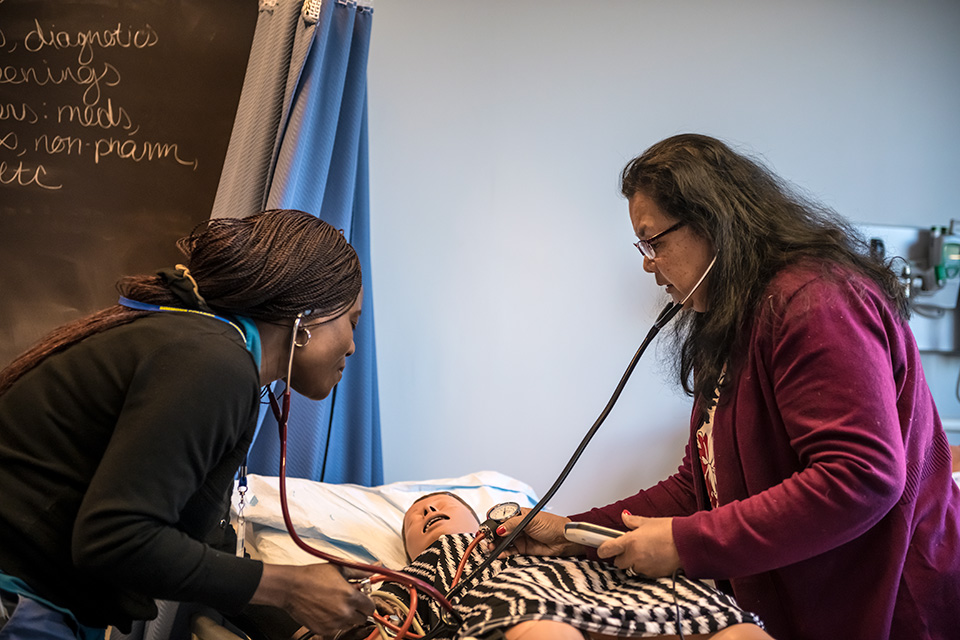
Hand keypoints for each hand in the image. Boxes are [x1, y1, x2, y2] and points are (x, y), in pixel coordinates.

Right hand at [251, 563, 374, 636]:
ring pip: (349, 624)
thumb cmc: (312, 576)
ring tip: (335, 603)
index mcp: (350, 597)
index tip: (363, 599)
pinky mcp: (323, 629)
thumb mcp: (339, 569)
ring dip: (347, 616)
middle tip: (348, 601)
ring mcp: (334, 623)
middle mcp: (344, 612)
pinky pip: (336, 628)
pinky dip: (334, 622)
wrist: (291, 587)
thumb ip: (359, 572)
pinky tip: (326, 610)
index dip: (367, 602)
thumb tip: (372, 569)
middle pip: (362, 617)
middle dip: (358, 610)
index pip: (371, 607)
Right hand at [495, 509, 582, 556]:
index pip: (501, 517)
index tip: (486, 528)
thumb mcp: (531, 521)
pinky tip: (499, 554)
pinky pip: (509, 550)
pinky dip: (503, 552)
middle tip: (487, 540)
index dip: (492, 522)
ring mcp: (519, 537)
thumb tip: (499, 529)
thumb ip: (513, 524)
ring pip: (503, 541)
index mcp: (518, 514)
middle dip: (492, 535)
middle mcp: (517, 525)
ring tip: (492, 548)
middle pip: (499, 530)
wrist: (564, 540)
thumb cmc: (552, 525)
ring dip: (496, 544)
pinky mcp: (523, 548)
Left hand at [596, 512, 680, 577]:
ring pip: (632, 568)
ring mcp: (644, 567)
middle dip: (623, 556)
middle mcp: (634, 557)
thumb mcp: (649, 522)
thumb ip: (633, 522)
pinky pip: (644, 572)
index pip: (607, 549)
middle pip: (619, 562)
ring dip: (635, 562)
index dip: (603, 549)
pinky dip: (646, 567)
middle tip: (632, 547)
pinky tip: (655, 558)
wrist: (689, 544)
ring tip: (648, 551)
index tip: (603, 548)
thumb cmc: (672, 531)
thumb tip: (624, 518)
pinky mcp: (653, 575)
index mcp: (630, 542)